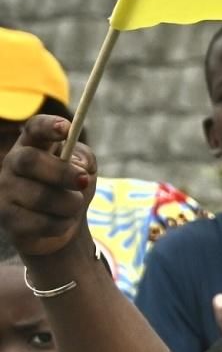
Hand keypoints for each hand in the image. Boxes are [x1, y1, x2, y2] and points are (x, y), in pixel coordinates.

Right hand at [0, 120, 96, 265]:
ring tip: (74, 205)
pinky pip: (40, 222)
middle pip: (29, 160)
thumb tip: (78, 165)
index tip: (67, 129)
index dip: (48, 126)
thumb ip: (84, 160)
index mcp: (33, 145)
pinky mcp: (7, 217)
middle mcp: (13, 164)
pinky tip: (62, 222)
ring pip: (40, 196)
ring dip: (69, 204)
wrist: (61, 225)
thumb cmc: (71, 190)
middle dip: (61, 172)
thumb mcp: (84, 170)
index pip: (35, 129)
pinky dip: (62, 224)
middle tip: (83, 181)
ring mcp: (5, 190)